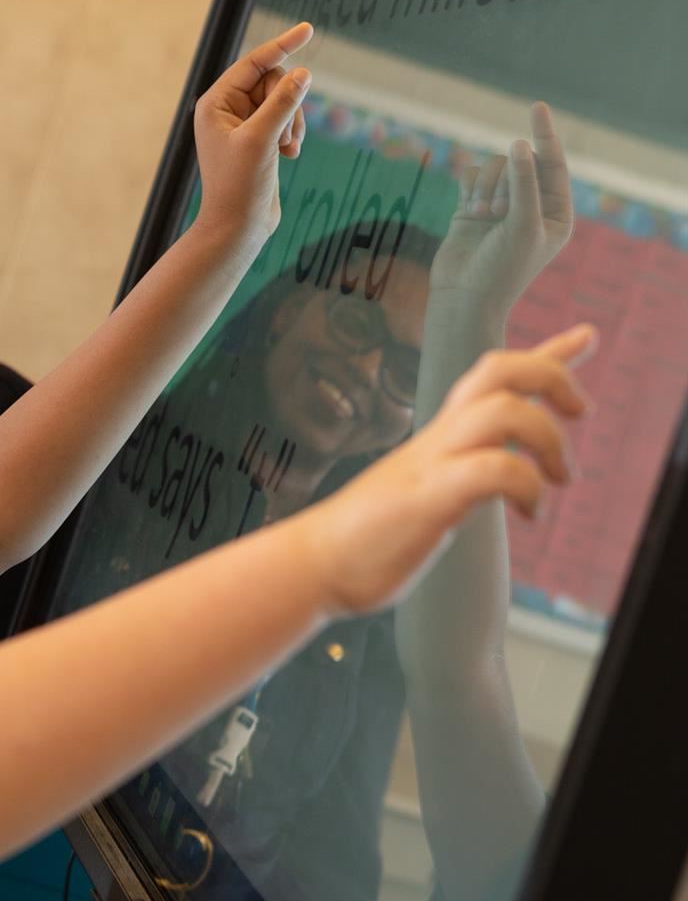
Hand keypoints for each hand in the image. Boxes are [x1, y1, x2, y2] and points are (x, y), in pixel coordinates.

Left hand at [193, 22, 313, 242]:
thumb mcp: (263, 139)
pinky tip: (289, 156)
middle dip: (287, 103)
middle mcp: (226, 110)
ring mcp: (243, 124)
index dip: (282, 45)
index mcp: (215, 104)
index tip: (309, 29)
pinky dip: (293, 133)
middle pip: (273, 80)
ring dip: (293, 122)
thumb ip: (283, 102)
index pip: (253, 63)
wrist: (238, 227)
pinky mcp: (259, 139)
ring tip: (286, 149)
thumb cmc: (240, 186)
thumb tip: (303, 73)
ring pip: (284, 100)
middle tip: (283, 136)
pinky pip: (287, 118)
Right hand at [299, 324, 594, 615]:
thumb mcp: (424, 495)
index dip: (548, 353)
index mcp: (439, 438)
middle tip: (580, 411)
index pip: (494, 376)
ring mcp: (430, 465)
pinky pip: (492, 469)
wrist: (313, 565)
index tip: (587, 335)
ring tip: (559, 478)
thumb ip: (457, 478)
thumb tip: (484, 482)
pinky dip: (526, 484)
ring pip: (503, 409)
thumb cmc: (366, 539)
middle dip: (554, 375)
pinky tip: (530, 513)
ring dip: (548, 437)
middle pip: (499, 369)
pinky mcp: (428, 499)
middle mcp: (437, 439)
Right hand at [427, 103, 573, 327]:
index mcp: (555, 213)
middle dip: (507, 180)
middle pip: (520, 163)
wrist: (463, 298)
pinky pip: (471, 176)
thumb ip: (524, 182)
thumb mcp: (522, 224)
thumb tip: (520, 143)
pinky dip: (469, 188)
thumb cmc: (502, 268)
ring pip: (493, 167)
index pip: (553, 164)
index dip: (545, 135)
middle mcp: (529, 206)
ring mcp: (499, 206)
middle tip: (497, 211)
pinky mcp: (470, 208)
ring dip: (485, 187)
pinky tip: (468, 211)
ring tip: (481, 215)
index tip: (536, 108)